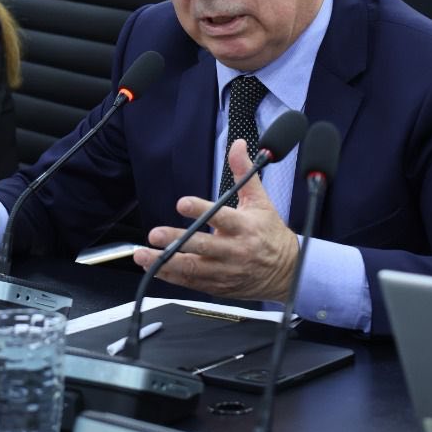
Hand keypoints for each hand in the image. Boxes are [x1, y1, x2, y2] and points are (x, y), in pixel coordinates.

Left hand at [132, 139, 300, 302]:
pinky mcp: (218, 285)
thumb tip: (238, 145)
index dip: (202, 211)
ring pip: (193, 268)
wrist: (288, 272)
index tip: (182, 203)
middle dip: (177, 240)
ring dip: (166, 262)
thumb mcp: (260, 201)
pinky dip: (171, 276)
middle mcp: (234, 250)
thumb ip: (244, 173)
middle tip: (155, 234)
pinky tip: (154, 267)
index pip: (222, 217)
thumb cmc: (270, 234)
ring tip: (143, 254)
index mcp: (245, 227)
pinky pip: (192, 282)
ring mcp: (226, 270)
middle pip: (203, 246)